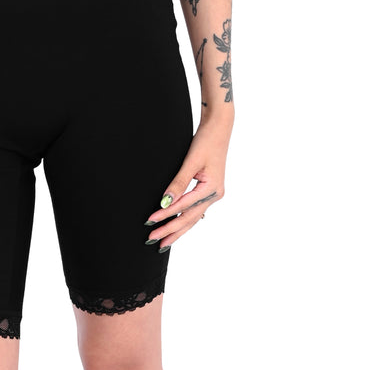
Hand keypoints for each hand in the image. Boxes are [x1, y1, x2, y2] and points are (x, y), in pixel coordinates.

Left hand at [144, 120, 229, 249]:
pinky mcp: (210, 190)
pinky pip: (196, 209)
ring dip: (178, 228)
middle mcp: (215, 194)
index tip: (149, 222)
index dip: (165, 215)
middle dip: (171, 230)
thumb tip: (165, 202)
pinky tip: (178, 227)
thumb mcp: (190, 161)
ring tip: (164, 241)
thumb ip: (178, 183)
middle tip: (153, 240)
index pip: (183, 206)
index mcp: (211, 189)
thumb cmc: (206, 141)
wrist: (219, 127)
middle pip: (190, 218)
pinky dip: (185, 218)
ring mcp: (214, 193)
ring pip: (193, 217)